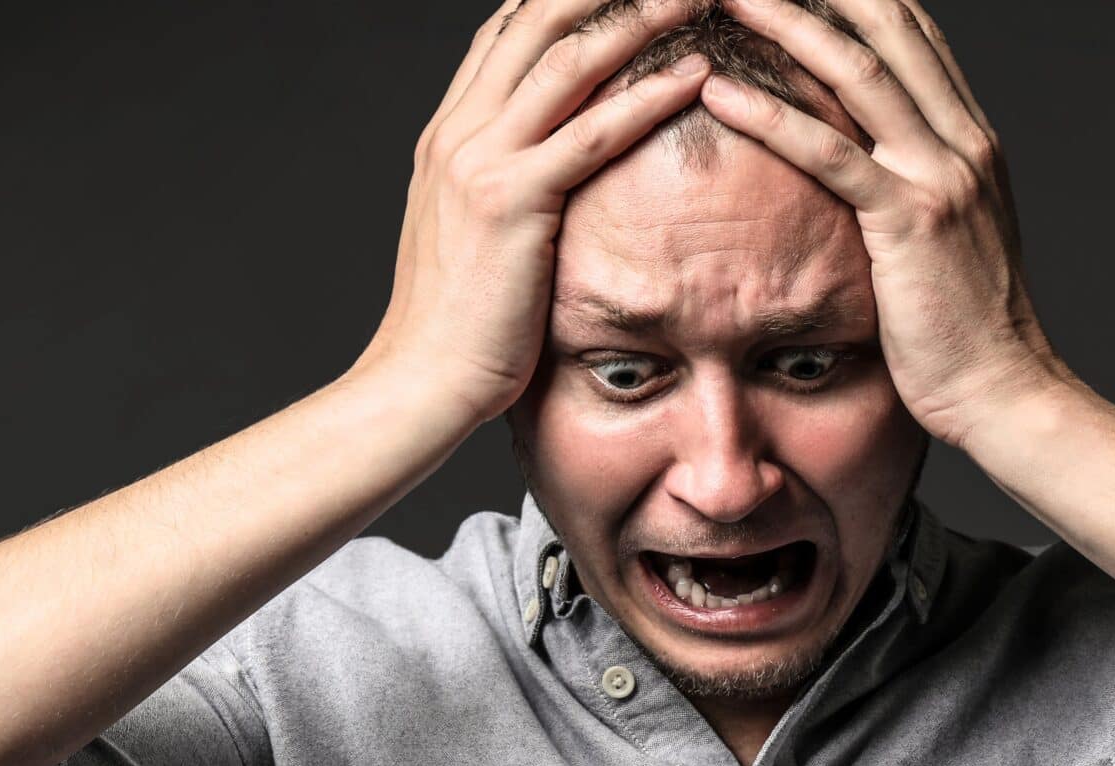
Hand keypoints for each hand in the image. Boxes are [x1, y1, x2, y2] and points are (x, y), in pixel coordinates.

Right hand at [350, 0, 714, 427]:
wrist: (419, 381)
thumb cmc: (457, 325)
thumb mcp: (472, 238)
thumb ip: (502, 189)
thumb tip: (546, 179)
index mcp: (449, 134)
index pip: (506, 31)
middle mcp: (459, 131)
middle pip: (538, 19)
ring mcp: (481, 161)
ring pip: (568, 59)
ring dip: (639, 15)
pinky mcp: (512, 201)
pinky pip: (592, 132)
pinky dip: (648, 95)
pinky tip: (695, 73)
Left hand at [698, 0, 1073, 450]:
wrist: (1006, 392)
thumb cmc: (966, 331)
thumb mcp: (950, 239)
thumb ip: (917, 188)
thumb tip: (868, 165)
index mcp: (970, 139)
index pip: (911, 33)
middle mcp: (961, 142)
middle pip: (885, 27)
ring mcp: (939, 177)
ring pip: (856, 71)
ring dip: (784, 22)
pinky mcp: (909, 222)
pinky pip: (829, 153)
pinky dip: (770, 116)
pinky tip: (718, 92)